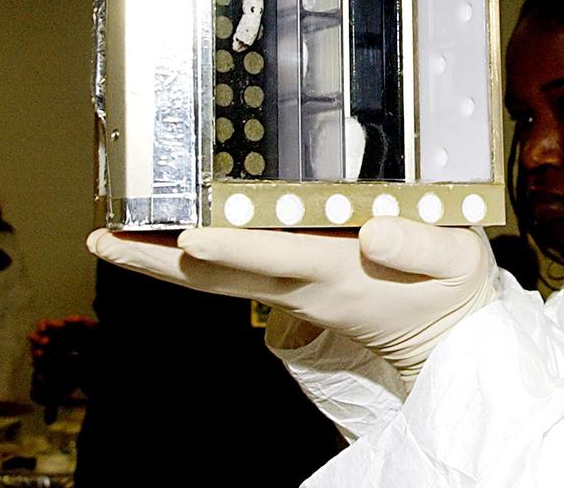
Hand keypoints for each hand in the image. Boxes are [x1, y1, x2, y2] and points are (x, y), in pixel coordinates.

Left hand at [87, 218, 496, 385]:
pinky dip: (193, 258)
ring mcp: (294, 293)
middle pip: (220, 277)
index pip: (278, 259)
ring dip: (164, 261)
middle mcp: (305, 288)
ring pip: (217, 278)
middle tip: (103, 239)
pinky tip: (169, 239)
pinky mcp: (295, 288)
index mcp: (342, 274)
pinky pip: (232, 275)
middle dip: (161, 259)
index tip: (188, 234)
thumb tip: (376, 226)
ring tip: (113, 237)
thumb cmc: (452, 294)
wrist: (447, 337)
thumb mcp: (459, 264)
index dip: (233, 245)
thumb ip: (423, 246)